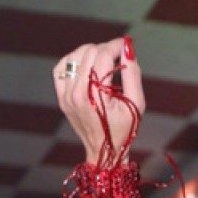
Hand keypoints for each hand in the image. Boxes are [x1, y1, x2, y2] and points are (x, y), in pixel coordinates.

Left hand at [53, 37, 144, 165]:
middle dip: (106, 49)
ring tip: (103, 64)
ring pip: (75, 56)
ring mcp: (66, 95)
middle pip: (89, 52)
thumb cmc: (124, 130)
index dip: (116, 45)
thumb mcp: (136, 103)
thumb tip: (128, 47)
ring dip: (91, 53)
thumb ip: (133, 73)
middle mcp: (76, 93)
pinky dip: (73, 61)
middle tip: (117, 58)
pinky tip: (86, 67)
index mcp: (94, 95)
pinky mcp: (61, 97)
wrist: (104, 153)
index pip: (103, 54)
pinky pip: (62, 67)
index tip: (126, 46)